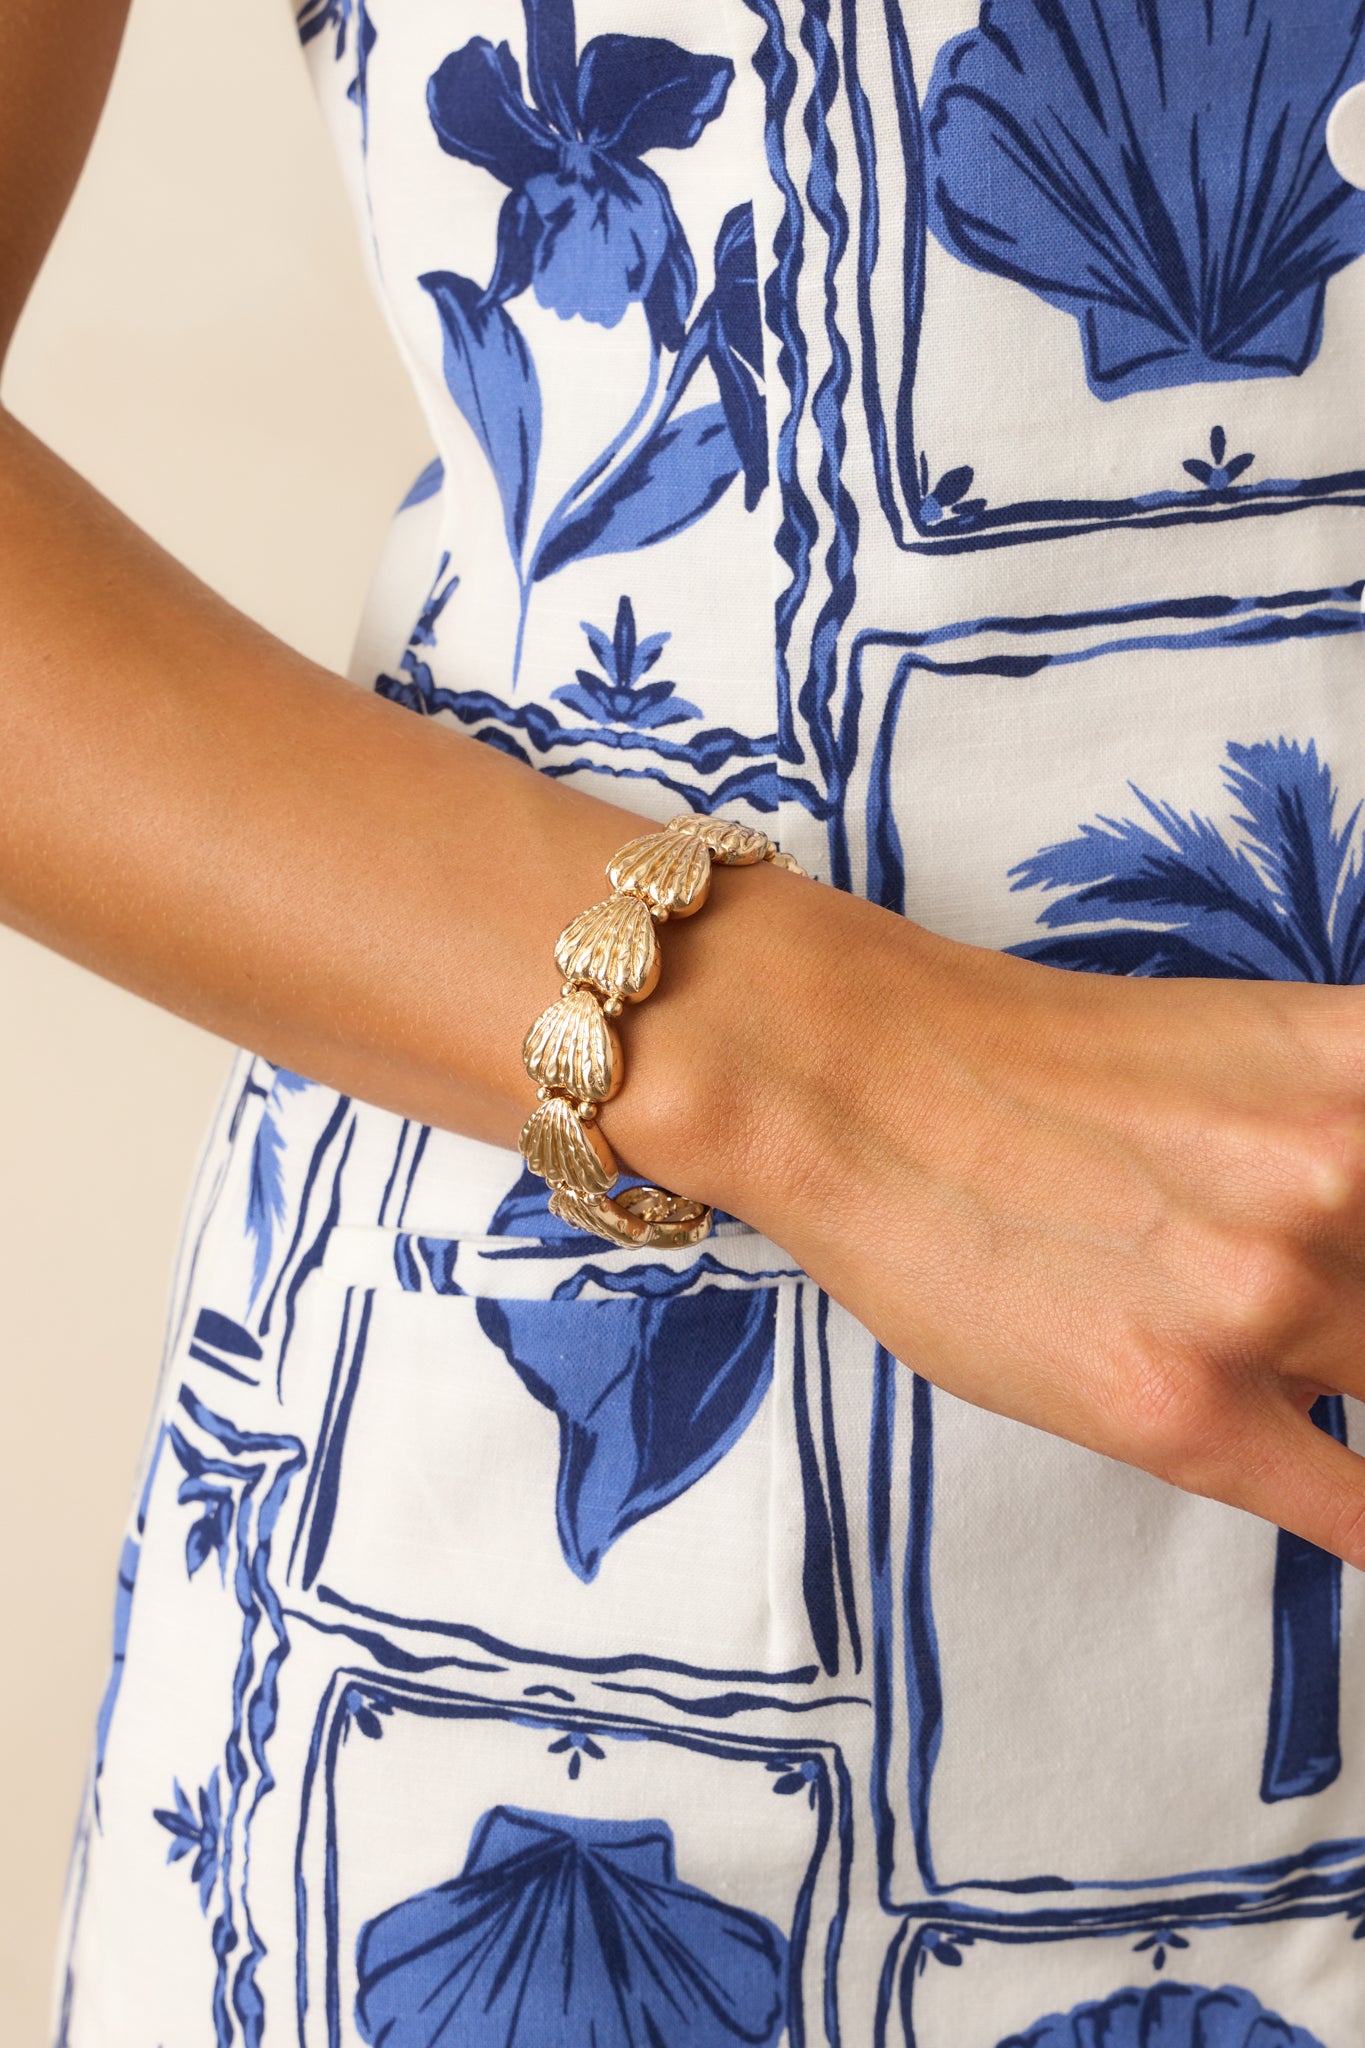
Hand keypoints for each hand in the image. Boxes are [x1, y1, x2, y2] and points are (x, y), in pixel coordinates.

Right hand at [614, 861, 1364, 1565]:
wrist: (853, 1079)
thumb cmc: (1030, 1057)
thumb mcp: (1251, 1048)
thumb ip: (1354, 1135)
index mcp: (1364, 1078)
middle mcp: (1335, 1181)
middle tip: (1307, 1306)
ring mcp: (1262, 1301)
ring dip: (1352, 1370)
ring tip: (1251, 1338)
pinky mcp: (1182, 1411)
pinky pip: (1358, 1510)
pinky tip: (1356, 1500)